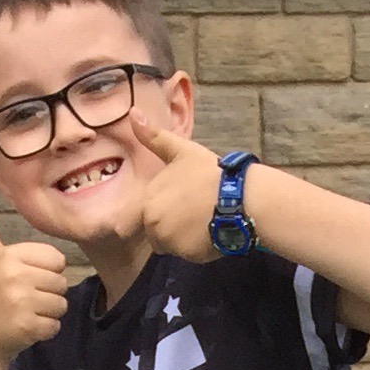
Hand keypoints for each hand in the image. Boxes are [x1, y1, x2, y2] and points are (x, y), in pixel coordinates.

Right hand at [0, 191, 73, 360]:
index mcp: (10, 255)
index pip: (56, 259)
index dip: (48, 271)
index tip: (28, 279)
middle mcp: (15, 276)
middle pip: (61, 282)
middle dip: (50, 293)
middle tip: (27, 299)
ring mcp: (21, 302)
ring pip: (61, 304)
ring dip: (50, 312)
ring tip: (28, 312)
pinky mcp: (28, 326)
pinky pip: (55, 326)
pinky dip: (46, 330)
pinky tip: (29, 327)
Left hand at [116, 114, 229, 266]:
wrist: (237, 198)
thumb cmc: (208, 173)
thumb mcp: (181, 150)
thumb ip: (154, 138)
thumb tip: (132, 113)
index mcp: (149, 200)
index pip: (149, 215)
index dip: (167, 209)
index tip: (184, 202)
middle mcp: (153, 223)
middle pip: (158, 234)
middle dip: (174, 227)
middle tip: (195, 213)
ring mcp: (170, 242)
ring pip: (173, 246)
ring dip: (184, 239)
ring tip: (203, 222)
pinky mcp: (187, 256)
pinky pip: (188, 256)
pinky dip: (198, 249)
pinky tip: (210, 233)